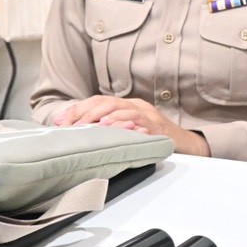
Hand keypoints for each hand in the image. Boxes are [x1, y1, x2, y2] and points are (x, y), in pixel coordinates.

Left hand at [54, 96, 210, 156]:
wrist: (187, 145)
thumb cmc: (154, 141)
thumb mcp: (128, 134)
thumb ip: (108, 132)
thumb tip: (79, 137)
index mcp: (126, 106)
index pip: (97, 102)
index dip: (77, 110)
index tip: (59, 122)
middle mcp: (135, 106)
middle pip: (105, 102)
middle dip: (83, 112)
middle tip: (67, 124)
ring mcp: (147, 114)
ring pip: (119, 108)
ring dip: (99, 115)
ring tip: (84, 124)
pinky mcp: (157, 126)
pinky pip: (138, 121)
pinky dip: (123, 122)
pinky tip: (110, 127)